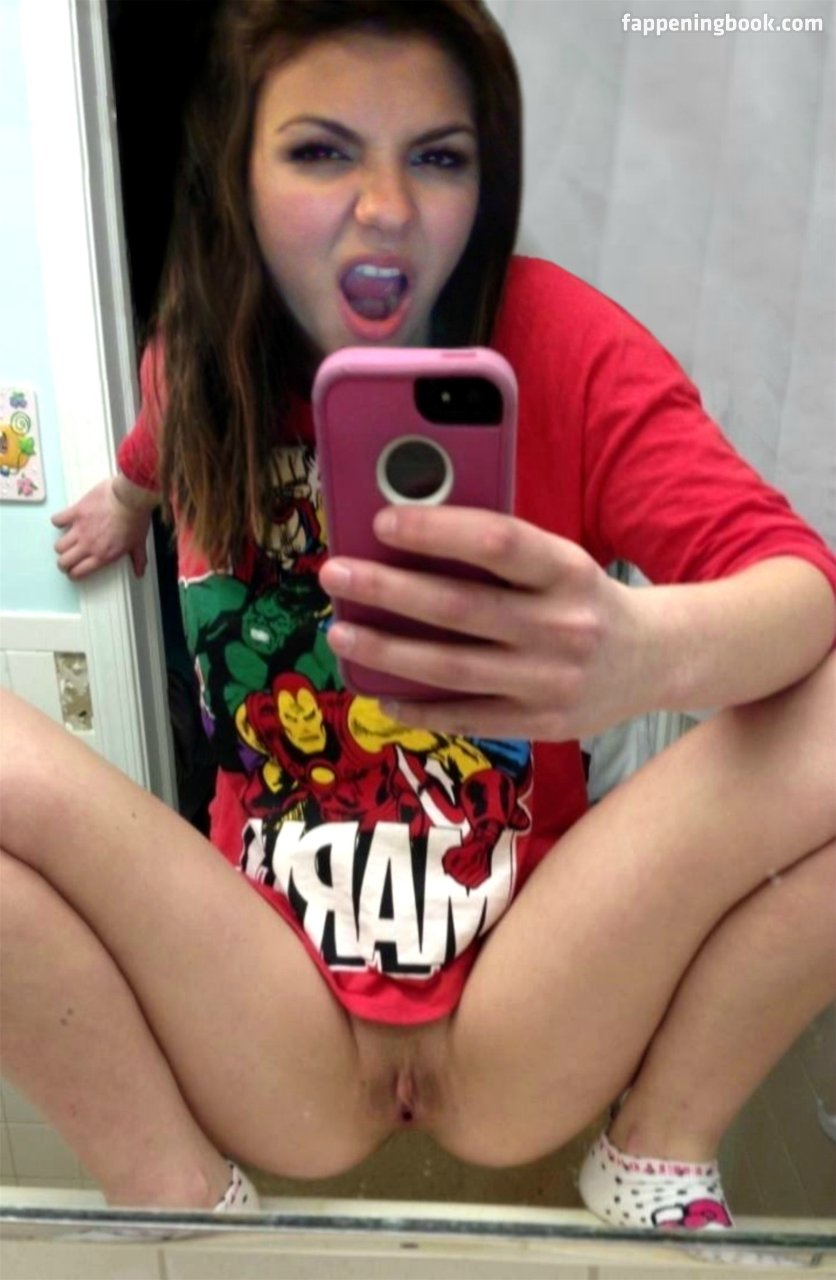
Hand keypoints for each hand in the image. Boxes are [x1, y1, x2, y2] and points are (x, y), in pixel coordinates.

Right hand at [52, 477, 155, 579]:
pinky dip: (58, 521)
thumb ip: (138, 559)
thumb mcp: (139, 543)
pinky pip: (57, 521)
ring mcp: (80, 530)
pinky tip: (64, 520)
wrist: (130, 498)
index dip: (73, 574)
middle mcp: (88, 546)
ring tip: (66, 542)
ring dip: (62, 545)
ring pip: (59, 546)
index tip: (74, 571)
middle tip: (68, 558)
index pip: (78, 572)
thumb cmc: (135, 519)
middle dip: (64, 563)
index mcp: (102, 556)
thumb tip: (140, 572)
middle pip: (63, 562)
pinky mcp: (75, 513)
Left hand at [318, 505, 653, 741]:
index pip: (497, 543)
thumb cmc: (585, 598)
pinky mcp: (540, 724)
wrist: (655, 660)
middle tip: (335, 574)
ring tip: (341, 631)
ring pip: (451, 668)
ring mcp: (550, 682)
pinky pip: (464, 717)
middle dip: (386, 589)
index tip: (382, 521)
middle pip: (459, 608)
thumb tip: (409, 540)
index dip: (436, 531)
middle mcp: (563, 627)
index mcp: (568, 571)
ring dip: (386, 650)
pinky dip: (416, 708)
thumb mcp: (560, 562)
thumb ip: (499, 555)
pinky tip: (378, 691)